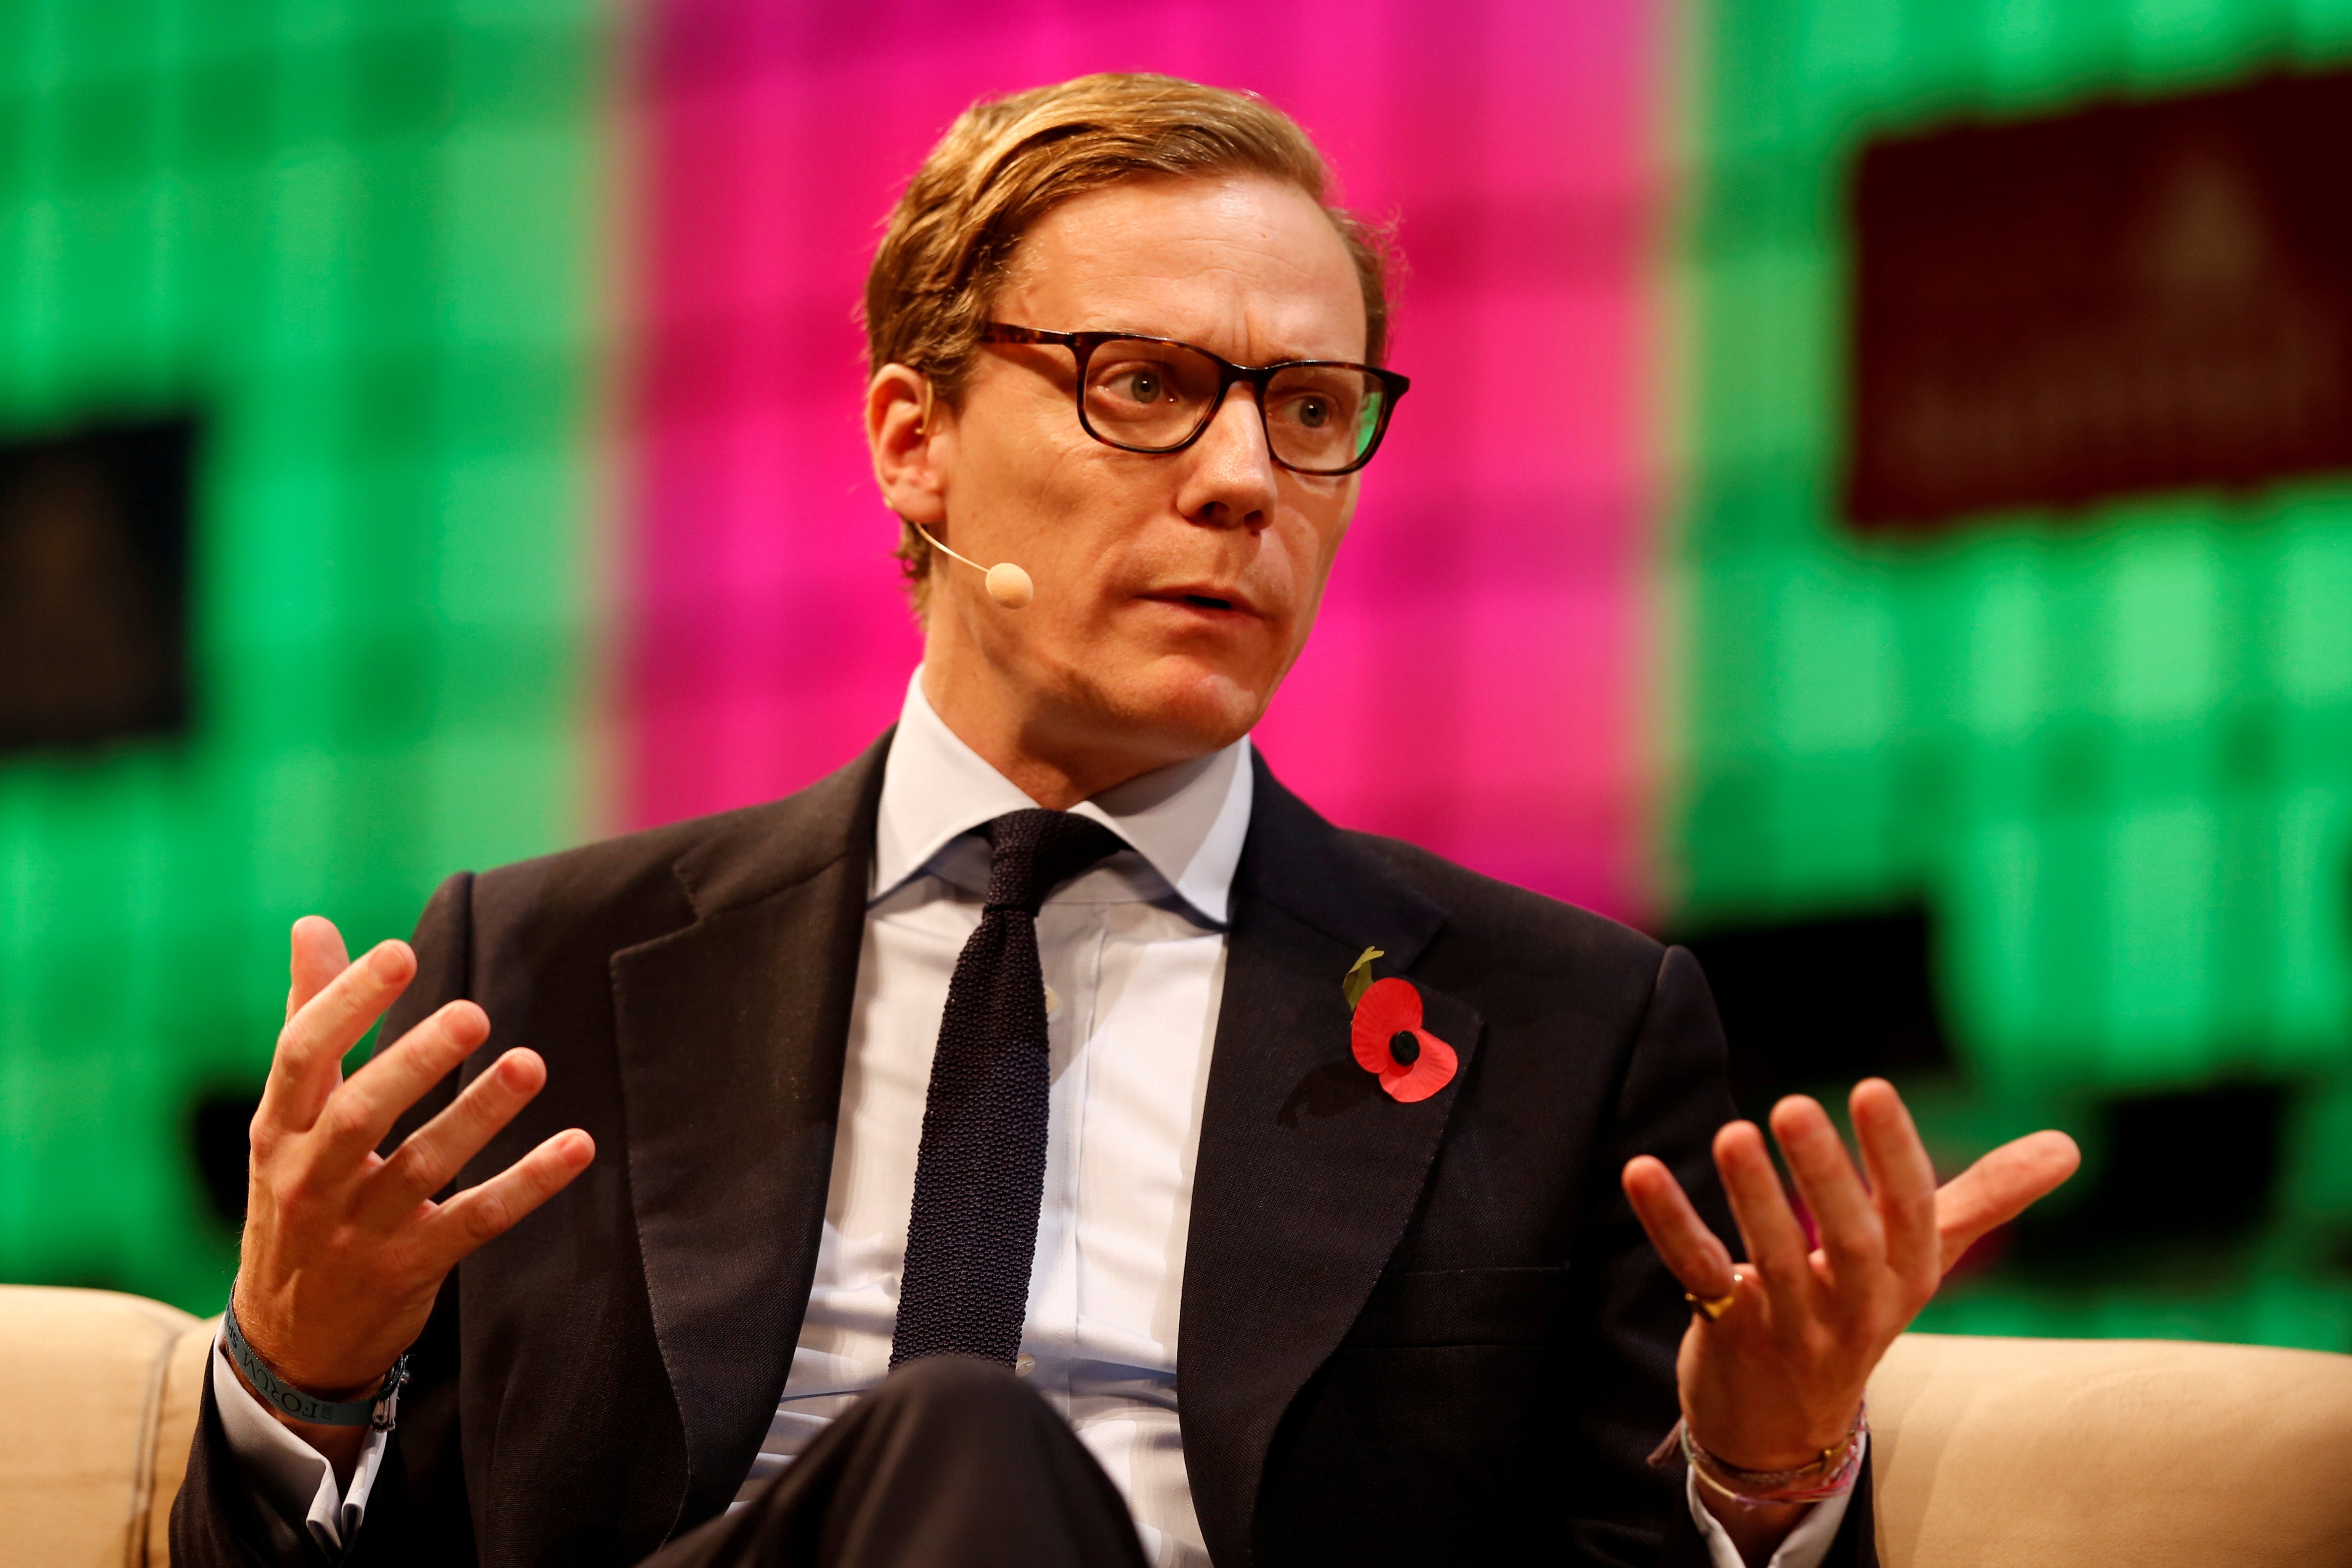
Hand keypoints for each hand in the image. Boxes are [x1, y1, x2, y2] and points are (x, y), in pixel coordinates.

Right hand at [233, 917, 594, 1457]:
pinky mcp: (413, 1266)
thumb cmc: (296, 1196)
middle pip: (361, 1111)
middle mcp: (313, 1176)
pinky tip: (578, 1145)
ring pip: (425, 1165)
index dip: (346, 1002)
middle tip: (472, 1013)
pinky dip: (528, 1184)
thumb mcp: (286, 1117)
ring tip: (530, 1065)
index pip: (302, 1055)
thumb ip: (308, 1019)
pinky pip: (477, 1220)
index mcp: (281, 1128)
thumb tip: (312, 924)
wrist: (285, 1339)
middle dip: (414, 1061)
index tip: (397, 951)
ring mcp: (361, 1228)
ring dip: (480, 1114)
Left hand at [1622, 1079, 2077, 1475]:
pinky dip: (1670, 1222)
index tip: (1872, 1088)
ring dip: (1750, 1197)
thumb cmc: (1859, 1314)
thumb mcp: (1924, 1261)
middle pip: (1849, 1244)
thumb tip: (2070, 1147)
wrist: (1786, 1426)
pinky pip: (1698, 1274)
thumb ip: (1985, 1198)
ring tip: (1732, 1132)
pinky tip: (1641, 1169)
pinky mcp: (1728, 1333)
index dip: (1894, 1154)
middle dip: (1826, 1176)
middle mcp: (1857, 1307)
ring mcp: (1792, 1327)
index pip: (1911, 1215)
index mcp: (1907, 1276)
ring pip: (1774, 1262)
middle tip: (1793, 1105)